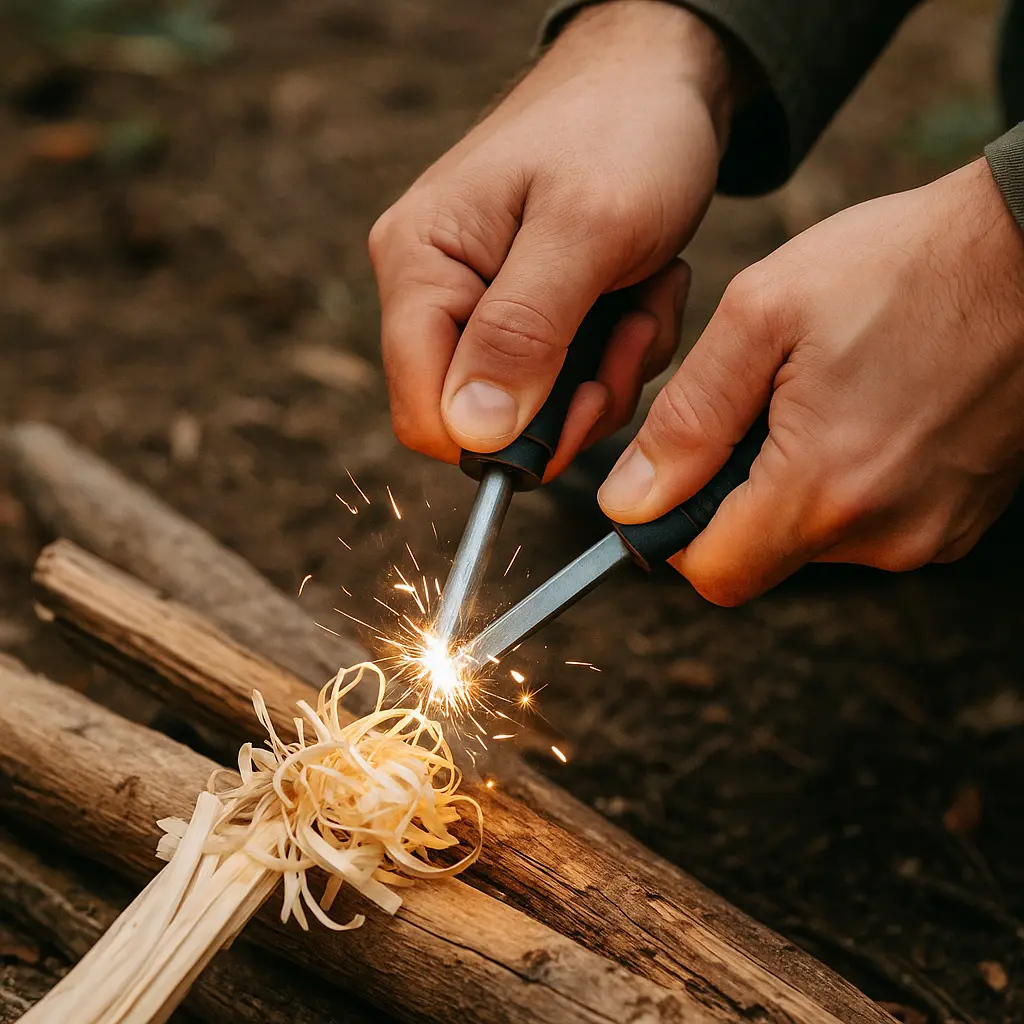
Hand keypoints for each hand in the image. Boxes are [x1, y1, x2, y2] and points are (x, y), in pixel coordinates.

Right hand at [370, 1, 738, 474]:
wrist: (663, 75)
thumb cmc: (623, 129)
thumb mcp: (585, 230)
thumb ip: (524, 334)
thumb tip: (472, 434)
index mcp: (420, 267)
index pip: (425, 415)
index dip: (503, 439)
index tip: (585, 401)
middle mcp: (435, 290)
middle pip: (486, 420)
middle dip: (573, 400)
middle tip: (633, 333)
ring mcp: (480, 302)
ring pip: (536, 407)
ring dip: (607, 373)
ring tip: (645, 298)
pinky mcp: (525, 309)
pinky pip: (566, 377)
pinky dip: (617, 351)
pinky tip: (643, 292)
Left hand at [597, 157, 1023, 603]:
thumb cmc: (899, 266)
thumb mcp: (763, 317)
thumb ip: (687, 421)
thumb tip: (628, 504)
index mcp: (824, 489)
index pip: (712, 573)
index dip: (676, 529)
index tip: (680, 472)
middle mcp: (884, 534)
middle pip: (760, 555)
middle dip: (734, 495)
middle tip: (763, 405)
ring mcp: (930, 533)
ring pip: (812, 538)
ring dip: (792, 484)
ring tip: (825, 397)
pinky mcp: (960, 520)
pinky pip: (869, 525)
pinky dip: (847, 481)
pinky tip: (868, 412)